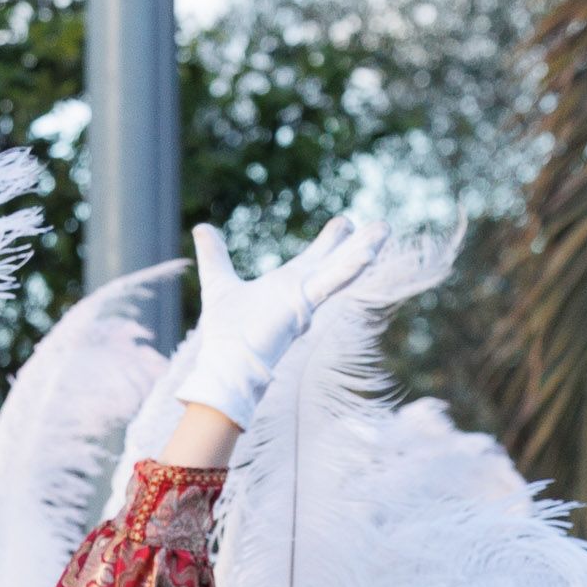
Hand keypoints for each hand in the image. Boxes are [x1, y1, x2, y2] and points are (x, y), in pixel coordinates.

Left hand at [167, 212, 388, 426]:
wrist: (227, 363)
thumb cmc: (226, 333)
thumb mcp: (218, 281)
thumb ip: (214, 255)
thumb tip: (203, 227)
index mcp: (287, 285)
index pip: (315, 259)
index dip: (331, 242)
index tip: (346, 223)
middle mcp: (302, 291)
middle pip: (335, 261)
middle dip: (357, 244)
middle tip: (381, 226)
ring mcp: (306, 298)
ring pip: (341, 270)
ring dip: (364, 250)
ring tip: (384, 229)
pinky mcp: (304, 306)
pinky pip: (331, 284)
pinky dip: (348, 269)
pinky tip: (367, 253)